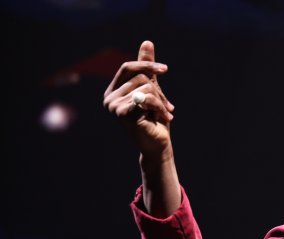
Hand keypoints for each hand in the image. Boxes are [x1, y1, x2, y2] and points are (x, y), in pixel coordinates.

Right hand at [103, 40, 174, 158]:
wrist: (158, 144)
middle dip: (159, 91)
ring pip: (146, 87)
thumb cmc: (154, 118)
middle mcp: (109, 98)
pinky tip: (161, 118)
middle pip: (140, 77)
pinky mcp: (123, 114)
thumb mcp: (152, 89)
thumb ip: (147, 68)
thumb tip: (147, 42)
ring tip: (163, 114)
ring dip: (161, 101)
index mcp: (113, 90)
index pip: (127, 67)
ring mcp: (114, 106)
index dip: (146, 65)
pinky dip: (159, 106)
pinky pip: (147, 98)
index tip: (165, 69)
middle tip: (166, 107)